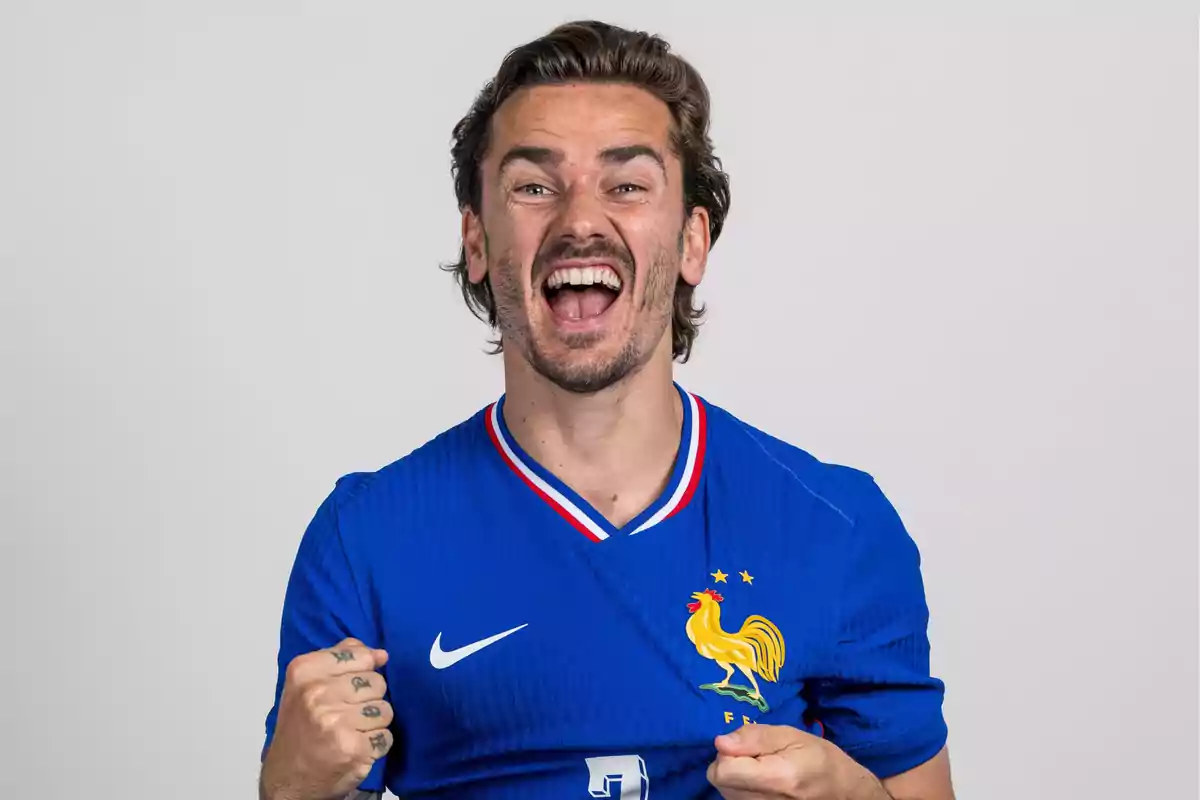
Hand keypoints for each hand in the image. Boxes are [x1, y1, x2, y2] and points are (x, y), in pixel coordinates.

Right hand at [260, 638, 393, 799]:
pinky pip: (386, 736)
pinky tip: (356, 747)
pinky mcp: (354, 749)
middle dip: (369, 698)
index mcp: (304, 672)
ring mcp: (336, 723)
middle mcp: (318, 695)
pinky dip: (376, 744)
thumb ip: (342, 658)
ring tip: (351, 731)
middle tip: (347, 714)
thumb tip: (381, 654)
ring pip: (385, 709)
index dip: (363, 671)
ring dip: (374, 723)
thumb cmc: (300, 726)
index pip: (361, 656)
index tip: (347, 686)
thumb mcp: (306, 683)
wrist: (287, 778)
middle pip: (377, 682)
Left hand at [707, 724, 887, 799]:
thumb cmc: (821, 759)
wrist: (845, 793)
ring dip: (736, 778)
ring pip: (726, 793)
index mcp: (777, 778)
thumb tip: (720, 743)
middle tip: (757, 757)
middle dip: (730, 764)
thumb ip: (754, 737)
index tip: (747, 746)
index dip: (728, 753)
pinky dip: (743, 790)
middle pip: (720, 782)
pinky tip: (763, 784)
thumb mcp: (791, 736)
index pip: (722, 771)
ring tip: (762, 770)